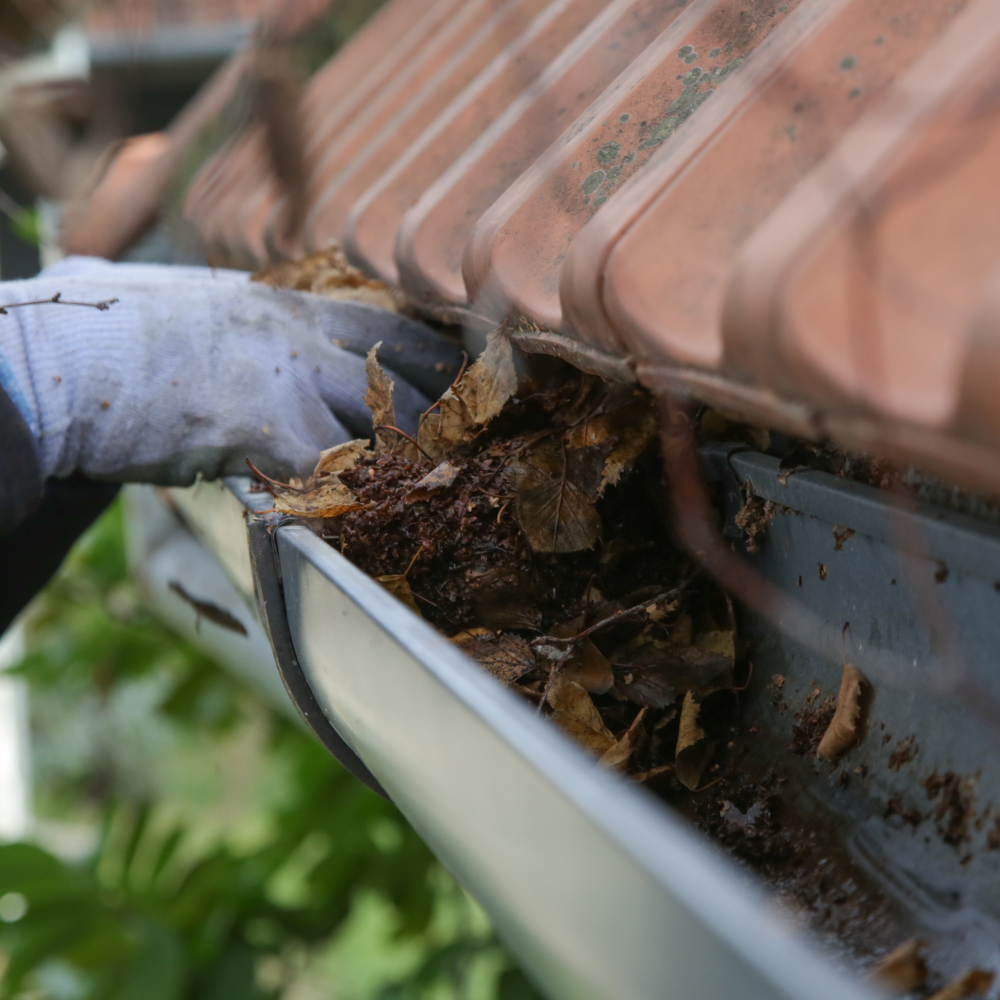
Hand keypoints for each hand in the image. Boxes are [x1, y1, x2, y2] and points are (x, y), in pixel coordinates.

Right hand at [0, 257, 461, 484]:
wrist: (60, 358)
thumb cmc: (103, 330)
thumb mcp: (177, 301)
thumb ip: (210, 307)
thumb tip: (169, 294)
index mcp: (281, 304)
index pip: (382, 321)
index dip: (428, 351)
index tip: (461, 371)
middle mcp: (298, 333)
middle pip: (400, 370)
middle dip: (441, 407)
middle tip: (471, 439)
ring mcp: (289, 376)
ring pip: (382, 422)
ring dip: (408, 460)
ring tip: (437, 490)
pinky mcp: (268, 426)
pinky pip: (335, 473)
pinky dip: (353, 500)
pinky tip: (368, 522)